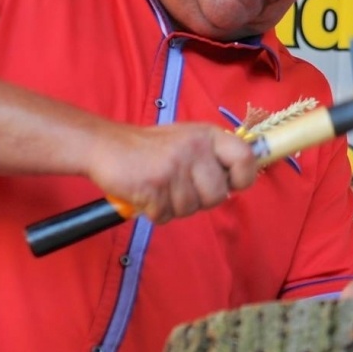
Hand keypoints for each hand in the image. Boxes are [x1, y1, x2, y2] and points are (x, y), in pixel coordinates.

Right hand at [84, 123, 257, 223]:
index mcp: (208, 135)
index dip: (242, 178)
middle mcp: (194, 149)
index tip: (229, 184)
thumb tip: (239, 180)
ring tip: (161, 188)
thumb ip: (214, 156)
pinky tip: (147, 195)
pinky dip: (156, 212)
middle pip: (218, 195)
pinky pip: (165, 215)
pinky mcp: (152, 186)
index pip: (245, 158)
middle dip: (201, 201)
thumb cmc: (152, 147)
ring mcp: (173, 167)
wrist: (106, 145)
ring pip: (190, 209)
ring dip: (175, 207)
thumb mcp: (190, 139)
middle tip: (182, 190)